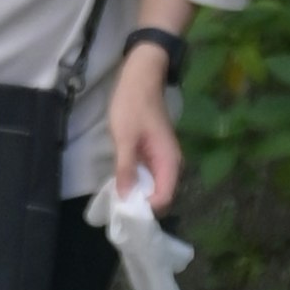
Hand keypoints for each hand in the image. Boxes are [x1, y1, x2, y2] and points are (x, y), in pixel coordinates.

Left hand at [108, 65, 184, 215]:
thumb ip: (126, 168)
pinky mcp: (155, 154)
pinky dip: (137, 180)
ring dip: (138, 193)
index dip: (146, 208)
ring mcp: (164, 159)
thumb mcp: (125, 137)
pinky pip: (149, 175)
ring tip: (117, 197)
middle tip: (118, 207)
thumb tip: (125, 197)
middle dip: (141, 204)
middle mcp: (171, 164)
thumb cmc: (132, 105)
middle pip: (161, 196)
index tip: (125, 211)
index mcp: (169, 162)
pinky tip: (121, 181)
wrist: (140, 77)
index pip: (163, 198)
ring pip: (154, 186)